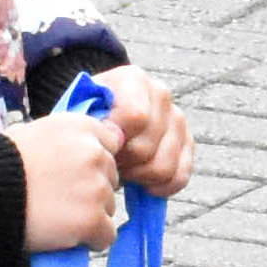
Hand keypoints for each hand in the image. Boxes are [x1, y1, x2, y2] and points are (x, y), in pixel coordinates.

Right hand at [15, 113, 124, 250]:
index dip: (93, 160)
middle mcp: (95, 154)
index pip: (112, 143)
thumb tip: (92, 148)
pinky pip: (106, 235)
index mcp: (82, 127)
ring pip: (109, 207)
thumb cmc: (1, 163)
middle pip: (111, 177)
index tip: (74, 171)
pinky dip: (91, 239)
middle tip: (61, 196)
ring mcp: (96, 188)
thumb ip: (69, 138)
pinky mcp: (92, 220)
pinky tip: (68, 235)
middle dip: (92, 188)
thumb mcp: (36, 131)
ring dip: (91, 214)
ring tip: (58, 216)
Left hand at [93, 66, 196, 196]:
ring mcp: (177, 119)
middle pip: (146, 147)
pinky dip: (161, 187)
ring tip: (121, 170)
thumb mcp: (79, 115)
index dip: (115, 140)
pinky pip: (179, 177)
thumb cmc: (85, 120)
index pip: (135, 117)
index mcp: (133, 79)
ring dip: (138, 176)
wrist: (100, 121)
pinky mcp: (187, 143)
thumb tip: (112, 142)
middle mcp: (160, 94)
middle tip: (106, 162)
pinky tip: (143, 185)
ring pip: (163, 167)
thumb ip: (89, 125)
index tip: (99, 145)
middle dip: (122, 163)